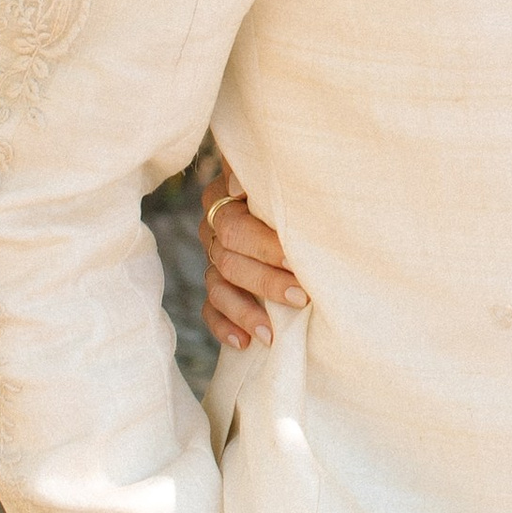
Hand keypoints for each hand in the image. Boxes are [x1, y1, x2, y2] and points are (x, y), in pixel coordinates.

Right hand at [201, 160, 308, 348]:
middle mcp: (214, 229)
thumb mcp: (279, 169)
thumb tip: (236, 187)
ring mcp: (213, 258)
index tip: (295, 261)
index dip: (264, 246)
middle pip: (228, 259)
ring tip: (271, 333)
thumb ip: (255, 171)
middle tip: (301, 297)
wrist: (294, 196)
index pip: (234, 226)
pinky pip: (210, 308)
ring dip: (245, 311)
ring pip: (218, 287)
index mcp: (224, 199)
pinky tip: (244, 343)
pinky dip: (224, 326)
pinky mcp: (218, 285)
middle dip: (265, 281)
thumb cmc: (292, 180)